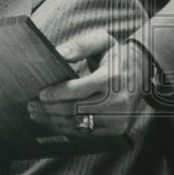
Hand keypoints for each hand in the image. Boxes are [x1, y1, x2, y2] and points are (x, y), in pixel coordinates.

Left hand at [28, 30, 149, 135]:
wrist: (142, 72)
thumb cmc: (116, 55)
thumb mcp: (101, 41)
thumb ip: (79, 46)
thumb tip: (57, 54)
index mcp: (112, 78)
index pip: (79, 89)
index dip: (57, 93)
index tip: (40, 94)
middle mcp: (117, 100)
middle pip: (76, 110)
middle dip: (50, 110)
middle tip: (31, 106)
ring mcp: (118, 117)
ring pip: (79, 124)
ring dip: (54, 121)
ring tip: (37, 115)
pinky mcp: (117, 128)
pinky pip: (87, 132)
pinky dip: (67, 128)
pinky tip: (53, 122)